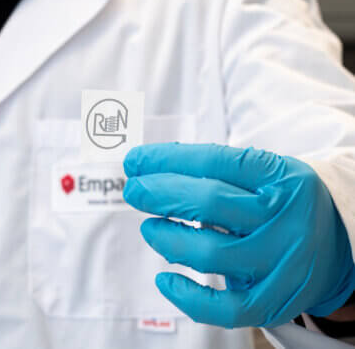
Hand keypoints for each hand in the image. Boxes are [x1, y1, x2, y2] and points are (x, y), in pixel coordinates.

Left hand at [123, 143, 354, 327]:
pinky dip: (187, 297)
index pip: (214, 161)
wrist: (336, 239)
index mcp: (279, 177)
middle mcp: (283, 217)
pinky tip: (164, 278)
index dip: (167, 160)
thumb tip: (149, 168)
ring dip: (167, 239)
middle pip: (209, 202)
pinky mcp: (273, 299)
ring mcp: (280, 261)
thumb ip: (213, 169)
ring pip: (211, 253)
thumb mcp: (262, 173)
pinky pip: (226, 308)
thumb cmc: (281, 200)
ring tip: (150, 227)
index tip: (136, 161)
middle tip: (134, 190)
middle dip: (160, 194)